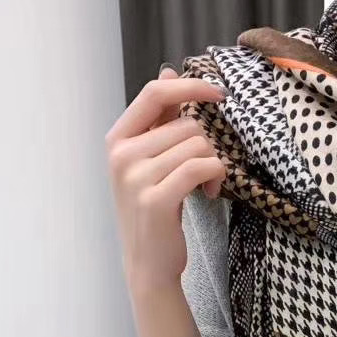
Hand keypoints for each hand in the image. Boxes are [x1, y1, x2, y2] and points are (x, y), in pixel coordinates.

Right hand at [106, 67, 227, 292]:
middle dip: (209, 145)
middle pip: (187, 124)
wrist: (148, 265)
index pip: (155, 92)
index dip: (190, 86)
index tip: (219, 94)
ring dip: (214, 165)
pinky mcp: (156, 199)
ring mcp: (136, 176)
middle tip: (210, 171)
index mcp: (118, 139)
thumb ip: (159, 121)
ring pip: (198, 146)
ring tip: (208, 185)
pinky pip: (201, 167)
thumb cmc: (154, 212)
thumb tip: (169, 71)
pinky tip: (210, 192)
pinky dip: (215, 177)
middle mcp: (122, 154)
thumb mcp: (150, 162)